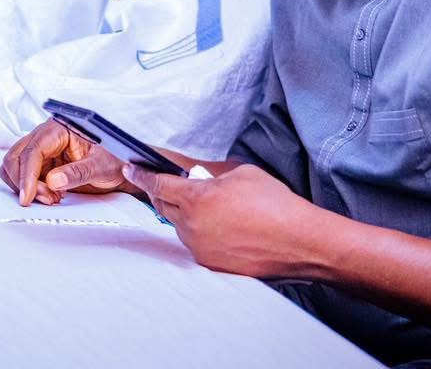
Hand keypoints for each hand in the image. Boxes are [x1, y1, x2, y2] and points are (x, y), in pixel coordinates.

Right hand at [0, 119, 133, 206]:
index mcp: (60, 128)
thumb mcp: (102, 166)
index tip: (27, 196)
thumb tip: (54, 181)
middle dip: (24, 181)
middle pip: (16, 156)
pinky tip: (51, 196)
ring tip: (52, 198)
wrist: (122, 169)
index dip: (27, 174)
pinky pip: (24, 178)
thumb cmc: (115, 159)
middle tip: (47, 199)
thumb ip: (79, 172)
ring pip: (15, 167)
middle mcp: (46, 137)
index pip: (34, 149)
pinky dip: (31, 190)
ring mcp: (43, 151)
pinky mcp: (42, 166)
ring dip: (26, 187)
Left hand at [123, 162, 327, 279]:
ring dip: (184, 212)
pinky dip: (199, 230)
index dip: (142, 174)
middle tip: (165, 181)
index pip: (158, 184)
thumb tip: (199, 181)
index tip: (130, 168)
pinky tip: (219, 223)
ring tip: (206, 203)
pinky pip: (195, 242)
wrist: (299, 241)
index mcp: (197, 199)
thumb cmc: (275, 204)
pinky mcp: (212, 264)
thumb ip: (211, 177)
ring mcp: (201, 248)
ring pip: (179, 225)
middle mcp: (193, 226)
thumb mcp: (240, 174)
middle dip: (162, 191)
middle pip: (164, 205)